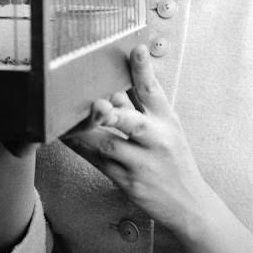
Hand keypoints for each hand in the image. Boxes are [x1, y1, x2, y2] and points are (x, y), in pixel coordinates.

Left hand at [63, 45, 208, 233]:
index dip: (144, 70)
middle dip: (114, 113)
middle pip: (133, 122)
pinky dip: (80, 147)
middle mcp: (156, 140)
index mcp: (166, 121)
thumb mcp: (166, 127)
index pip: (154, 92)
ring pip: (108, 145)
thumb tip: (117, 79)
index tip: (137, 49)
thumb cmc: (172, 158)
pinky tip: (65, 135)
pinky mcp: (127, 182)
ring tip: (66, 118)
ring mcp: (141, 164)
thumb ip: (141, 104)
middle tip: (98, 103)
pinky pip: (98, 162)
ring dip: (87, 130)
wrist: (187, 203)